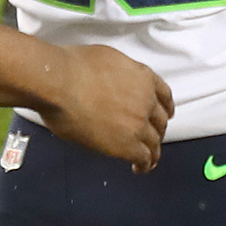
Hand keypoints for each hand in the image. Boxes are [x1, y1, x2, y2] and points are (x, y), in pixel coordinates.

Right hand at [35, 44, 173, 174]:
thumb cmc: (71, 67)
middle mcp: (146, 100)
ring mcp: (138, 123)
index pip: (164, 94)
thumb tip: (112, 81)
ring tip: (147, 159)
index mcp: (142, 76)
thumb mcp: (105, 58)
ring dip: (152, 150)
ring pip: (154, 141)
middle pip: (160, 120)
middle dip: (156, 130)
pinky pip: (143, 158)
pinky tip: (138, 167)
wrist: (60, 83)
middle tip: (150, 136)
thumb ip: (118, 74)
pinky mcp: (127, 144)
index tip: (165, 113)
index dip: (165, 107)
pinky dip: (143, 165)